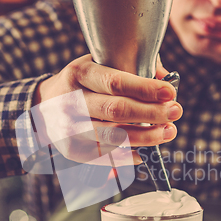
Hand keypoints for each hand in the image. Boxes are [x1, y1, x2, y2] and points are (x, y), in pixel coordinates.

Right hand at [31, 55, 181, 164]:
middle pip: (116, 110)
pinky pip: (105, 157)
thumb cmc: (83, 82)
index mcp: (79, 73)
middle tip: (176, 112)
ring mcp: (69, 128)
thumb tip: (166, 77)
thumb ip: (132, 65)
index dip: (145, 88)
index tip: (170, 92)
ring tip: (168, 132)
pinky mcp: (72, 150)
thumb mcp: (99, 63)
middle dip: (151, 113)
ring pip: (113, 137)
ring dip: (145, 136)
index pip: (116, 82)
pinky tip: (145, 151)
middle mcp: (71, 101)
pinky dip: (128, 155)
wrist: (44, 105)